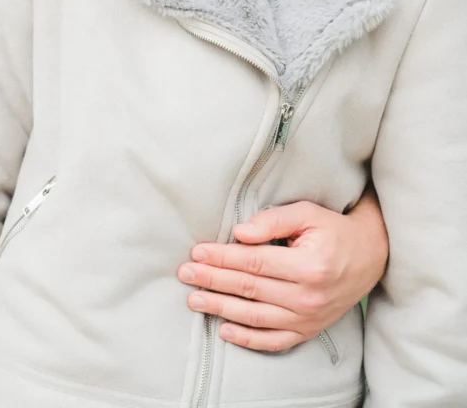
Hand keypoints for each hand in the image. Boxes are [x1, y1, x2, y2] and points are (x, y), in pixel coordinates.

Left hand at [177, 188, 387, 351]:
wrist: (370, 257)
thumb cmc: (333, 230)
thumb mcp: (307, 214)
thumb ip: (273, 221)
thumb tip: (239, 233)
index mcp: (308, 266)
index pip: (254, 263)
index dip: (222, 258)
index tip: (198, 252)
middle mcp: (308, 297)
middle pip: (250, 289)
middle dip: (213, 281)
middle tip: (185, 274)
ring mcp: (308, 318)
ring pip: (255, 317)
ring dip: (221, 308)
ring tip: (194, 299)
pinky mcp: (308, 331)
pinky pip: (273, 341)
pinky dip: (247, 339)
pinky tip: (224, 330)